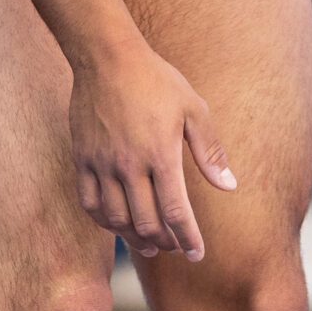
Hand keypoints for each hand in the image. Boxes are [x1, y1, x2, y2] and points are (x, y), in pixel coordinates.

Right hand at [68, 38, 233, 260]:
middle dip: (164, 242)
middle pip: (146, 223)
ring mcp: (102, 163)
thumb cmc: (156, 80)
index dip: (188, 239)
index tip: (197, 255)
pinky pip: (89, 203)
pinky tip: (118, 224)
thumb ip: (211, 151)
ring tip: (149, 245)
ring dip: (134, 238)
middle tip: (175, 246)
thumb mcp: (194, 109)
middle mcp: (129, 165)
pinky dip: (104, 222)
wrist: (106, 55)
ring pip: (116, 219)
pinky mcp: (82, 158)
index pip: (175, 212)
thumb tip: (229, 186)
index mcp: (161, 155)